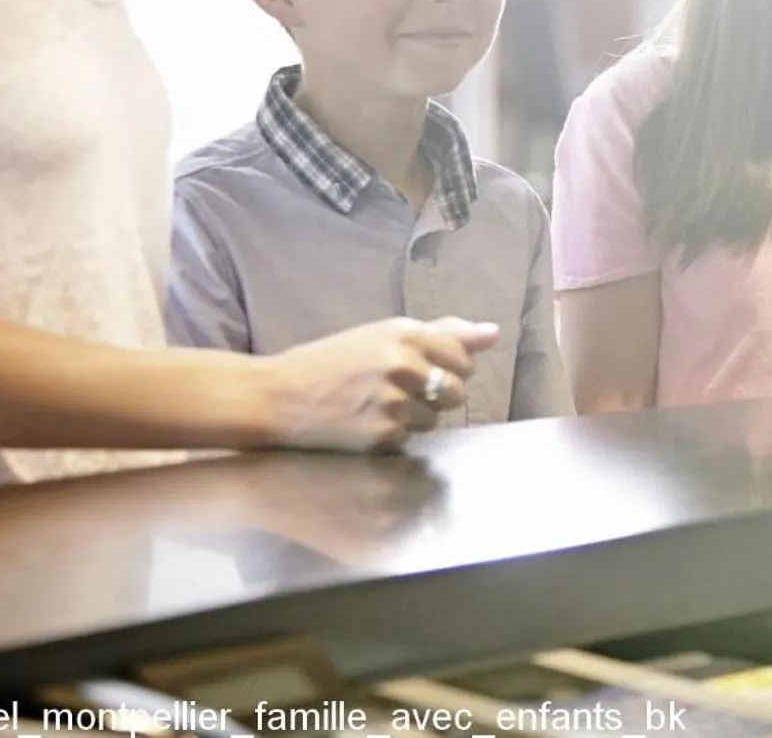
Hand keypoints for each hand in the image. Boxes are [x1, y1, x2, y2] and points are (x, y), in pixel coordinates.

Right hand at [258, 317, 499, 450]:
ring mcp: (394, 402)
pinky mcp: (382, 436)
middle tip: (402, 391)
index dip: (449, 368)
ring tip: (379, 406)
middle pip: (458, 391)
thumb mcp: (384, 335)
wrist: (278, 397)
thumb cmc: (333, 362)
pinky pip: (410, 439)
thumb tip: (493, 333)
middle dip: (438, 394)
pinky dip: (393, 436)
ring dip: (416, 417)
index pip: (464, 358)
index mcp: (407, 334)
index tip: (426, 370)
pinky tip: (366, 424)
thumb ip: (444, 333)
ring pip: (436, 418)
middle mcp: (404, 365)